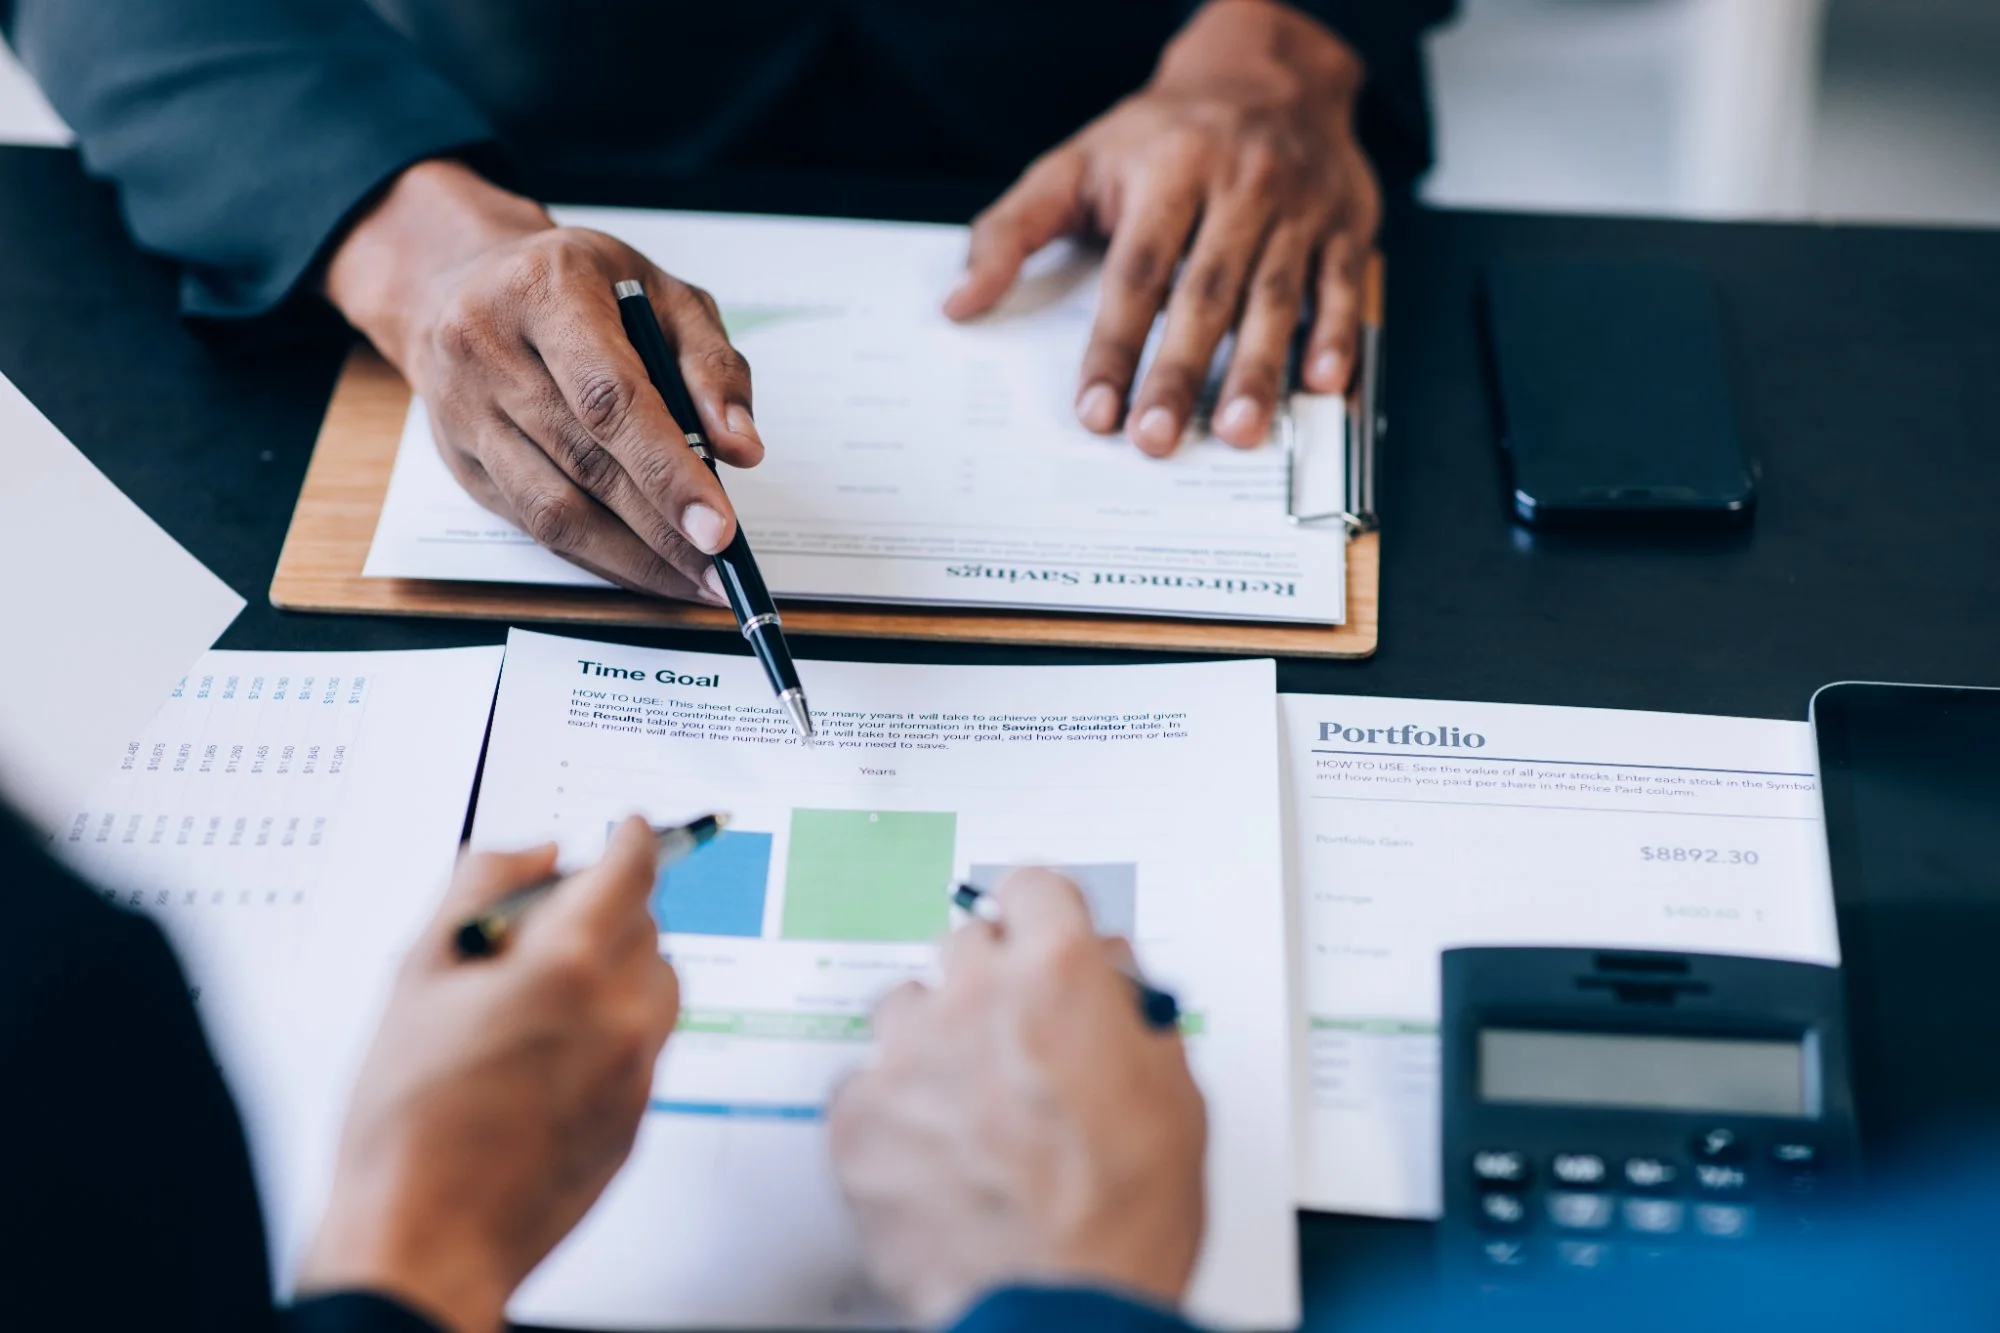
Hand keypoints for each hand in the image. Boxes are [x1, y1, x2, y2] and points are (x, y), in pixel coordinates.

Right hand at [296, 817, 678, 1332]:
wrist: (427, 1236)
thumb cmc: (406, 1116)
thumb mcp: (417, 973)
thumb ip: (481, 886)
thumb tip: (539, 851)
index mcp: (569, 968)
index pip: (632, 872)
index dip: (632, 837)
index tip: (627, 826)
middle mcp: (621, 1017)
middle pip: (649, 927)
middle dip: (608, 911)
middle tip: (544, 929)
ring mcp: (638, 1074)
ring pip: (657, 987)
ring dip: (620, 971)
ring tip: (544, 998)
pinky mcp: (638, 1122)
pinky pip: (646, 1047)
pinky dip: (614, 1030)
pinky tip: (547, 1057)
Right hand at [325, 160, 763, 602]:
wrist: (455, 280)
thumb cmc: (577, 285)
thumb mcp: (659, 293)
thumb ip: (711, 364)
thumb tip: (742, 450)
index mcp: (545, 292)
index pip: (610, 399)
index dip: (668, 472)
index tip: (721, 528)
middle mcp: (488, 347)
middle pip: (585, 463)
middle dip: (662, 530)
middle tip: (724, 573)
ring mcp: (463, 409)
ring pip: (551, 509)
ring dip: (632, 558)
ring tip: (695, 581)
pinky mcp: (459, 459)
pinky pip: (533, 524)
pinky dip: (597, 555)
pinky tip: (646, 566)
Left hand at [828, 869, 1206, 1324]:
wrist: (1064, 1306)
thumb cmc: (1127, 1212)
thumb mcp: (1174, 1090)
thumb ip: (1132, 1009)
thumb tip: (1108, 973)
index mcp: (1058, 976)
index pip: (1032, 887)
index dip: (1043, 919)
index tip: (1040, 938)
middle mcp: (973, 996)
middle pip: (965, 943)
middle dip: (990, 983)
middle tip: (1013, 1043)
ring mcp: (906, 1055)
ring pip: (905, 1006)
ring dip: (933, 1040)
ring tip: (968, 1105)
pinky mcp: (856, 1118)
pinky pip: (864, 1082)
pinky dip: (892, 1110)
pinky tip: (932, 1151)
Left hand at [945, 0, 1377, 454]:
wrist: (1270, 74)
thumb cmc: (1162, 136)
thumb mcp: (1076, 163)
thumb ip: (1011, 230)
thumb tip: (961, 302)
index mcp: (1169, 169)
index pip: (1135, 272)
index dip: (1113, 345)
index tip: (1095, 409)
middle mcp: (1238, 185)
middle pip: (1204, 294)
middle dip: (1178, 373)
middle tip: (1156, 439)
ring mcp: (1298, 206)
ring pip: (1276, 298)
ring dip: (1257, 371)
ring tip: (1237, 433)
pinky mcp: (1345, 225)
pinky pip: (1344, 285)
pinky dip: (1337, 336)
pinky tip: (1323, 384)